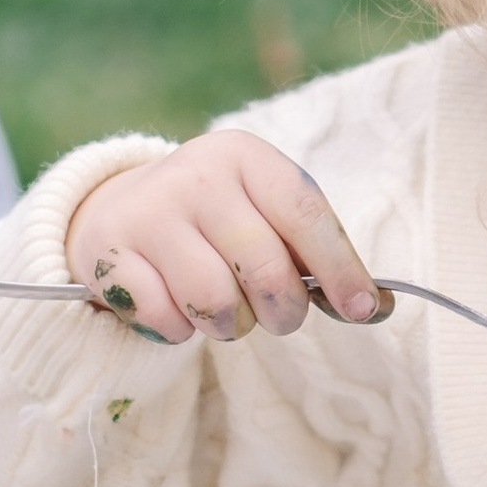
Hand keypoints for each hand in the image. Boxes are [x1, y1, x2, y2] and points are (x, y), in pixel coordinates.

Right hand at [64, 131, 382, 344]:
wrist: (118, 210)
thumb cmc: (216, 220)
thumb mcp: (264, 214)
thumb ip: (315, 255)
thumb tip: (375, 308)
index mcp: (245, 156)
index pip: (304, 212)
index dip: (340, 266)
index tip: (360, 309)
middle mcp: (196, 175)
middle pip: (265, 269)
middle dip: (283, 312)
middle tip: (277, 317)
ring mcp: (149, 212)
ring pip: (215, 303)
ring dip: (229, 326)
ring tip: (223, 310)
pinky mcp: (110, 253)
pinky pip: (167, 320)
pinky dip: (180, 330)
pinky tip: (176, 306)